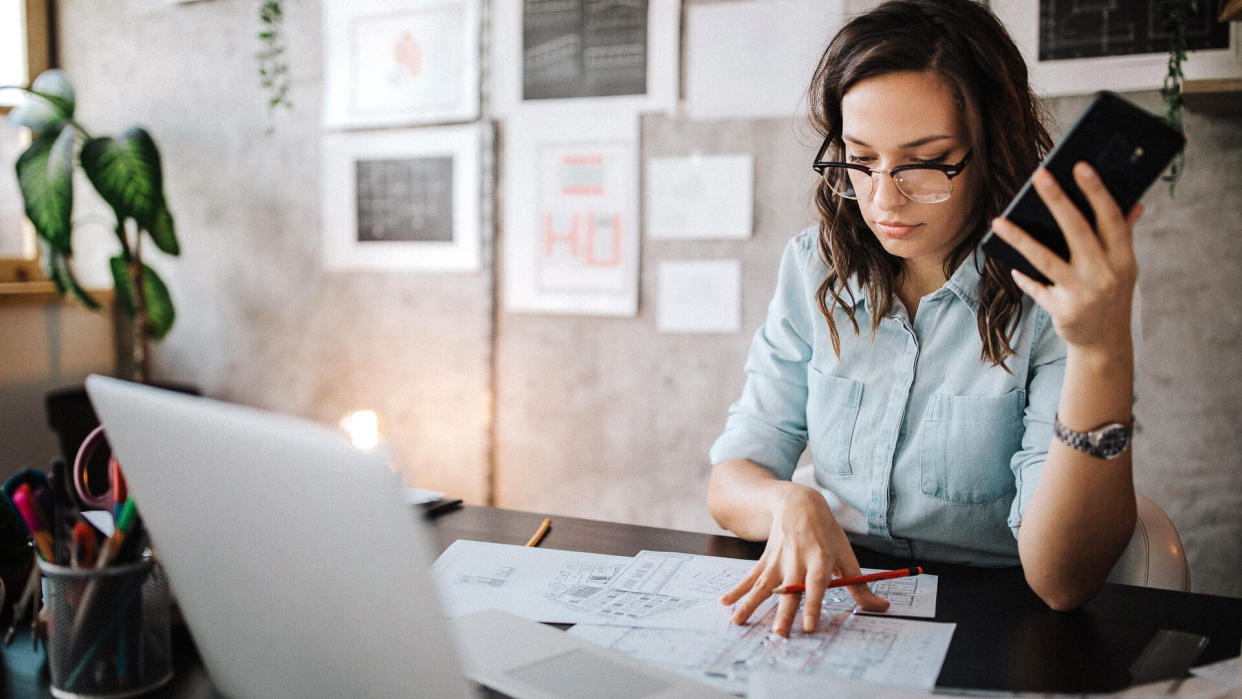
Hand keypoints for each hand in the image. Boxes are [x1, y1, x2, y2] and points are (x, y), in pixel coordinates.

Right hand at [718, 485, 888, 636]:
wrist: (798, 503)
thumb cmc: (827, 533)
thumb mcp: (846, 555)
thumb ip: (861, 586)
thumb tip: (882, 608)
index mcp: (819, 558)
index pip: (816, 585)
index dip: (813, 605)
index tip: (809, 626)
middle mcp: (796, 560)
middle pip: (789, 590)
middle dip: (782, 612)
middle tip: (778, 633)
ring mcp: (778, 561)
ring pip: (763, 586)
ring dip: (750, 604)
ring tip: (738, 622)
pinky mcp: (765, 561)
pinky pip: (750, 578)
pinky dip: (737, 591)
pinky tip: (725, 603)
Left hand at [991, 163, 1141, 351]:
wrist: (1105, 342)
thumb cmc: (1111, 294)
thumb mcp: (1123, 267)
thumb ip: (1123, 235)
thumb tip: (1135, 203)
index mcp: (1123, 258)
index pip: (1111, 218)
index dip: (1097, 192)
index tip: (1080, 166)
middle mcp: (1105, 273)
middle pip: (1078, 231)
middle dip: (1058, 200)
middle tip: (1039, 175)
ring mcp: (1083, 293)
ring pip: (1046, 259)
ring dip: (1020, 239)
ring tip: (998, 221)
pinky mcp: (1062, 311)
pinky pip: (1036, 288)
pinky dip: (1024, 278)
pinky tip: (1011, 268)